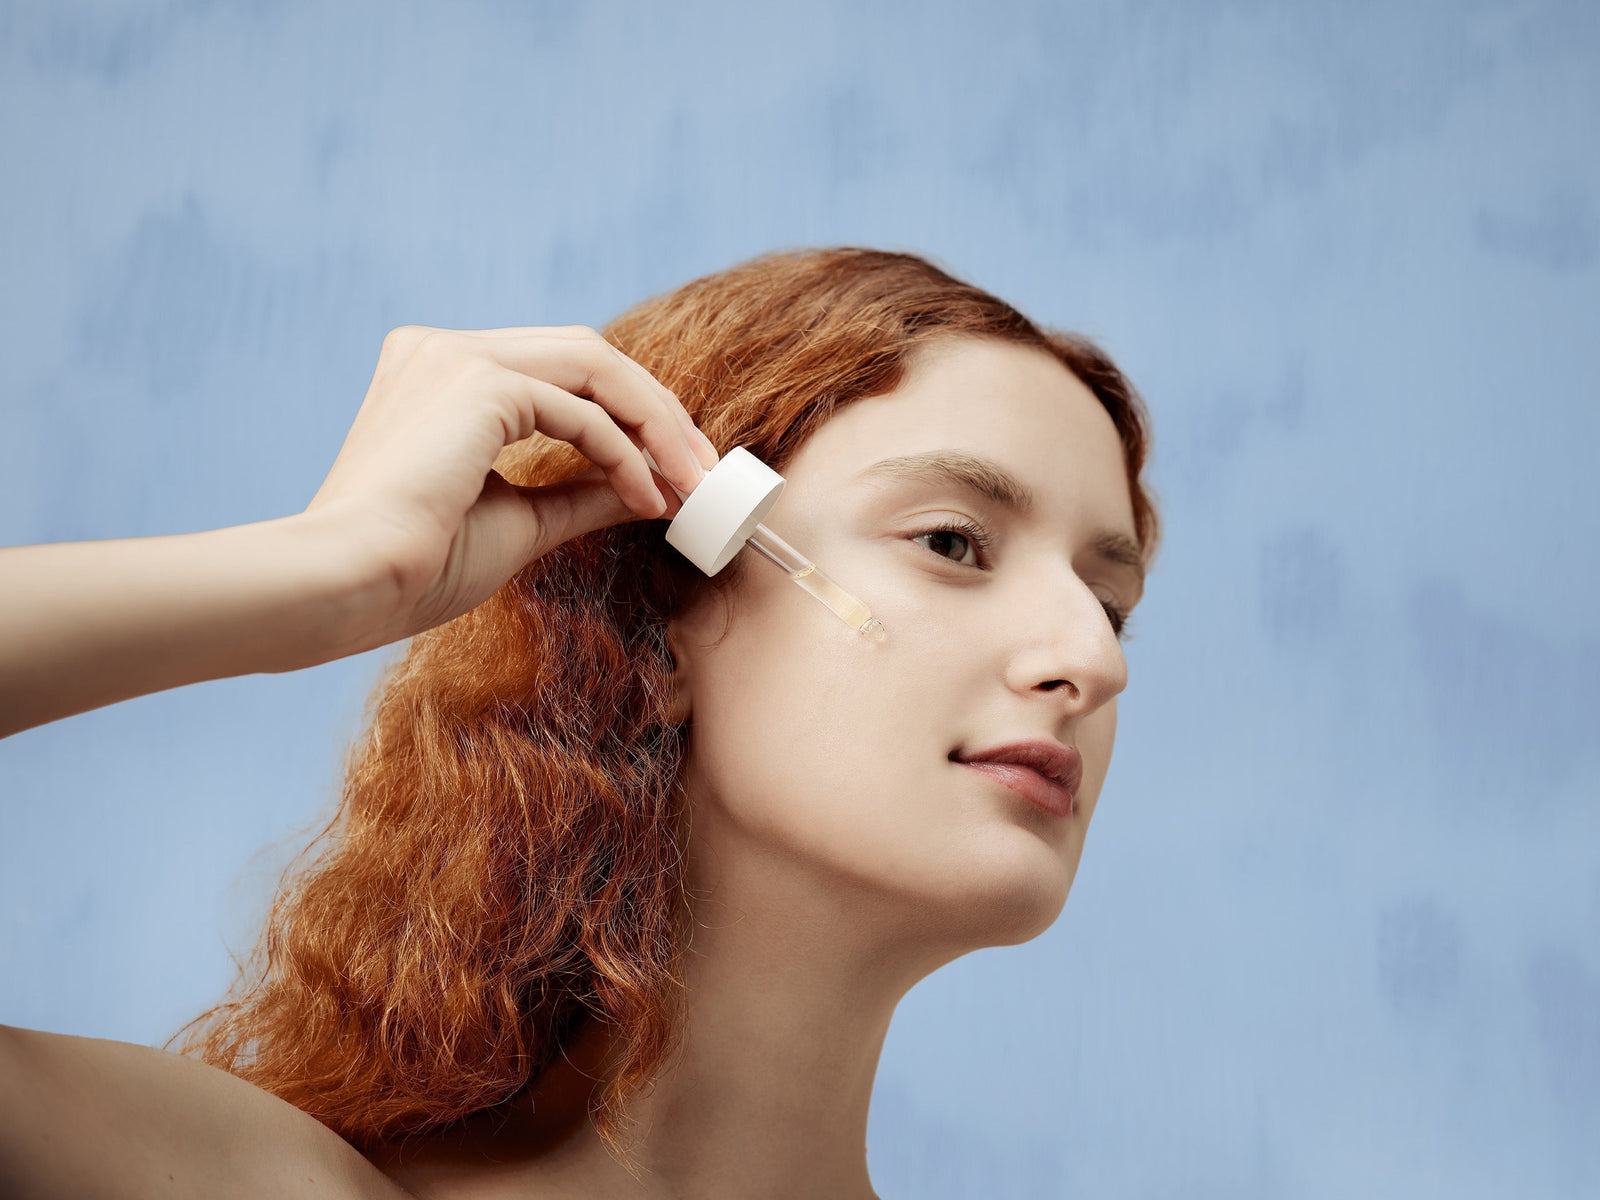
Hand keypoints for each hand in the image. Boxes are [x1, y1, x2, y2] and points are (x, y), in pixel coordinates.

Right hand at [304, 325, 717, 645]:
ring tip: (694, 482)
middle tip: (704, 469)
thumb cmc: (414, 567)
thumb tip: (645, 488)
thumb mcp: (519, 522)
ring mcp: (456, 357)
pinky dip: (625, 453)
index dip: (629, 413)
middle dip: (657, 410)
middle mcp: (442, 349)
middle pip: (587, 354)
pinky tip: (647, 497)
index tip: (676, 469)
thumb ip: (579, 494)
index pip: (559, 371)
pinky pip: (581, 411)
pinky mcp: (477, 383)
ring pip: (595, 365)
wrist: (348, 586)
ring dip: (657, 424)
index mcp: (439, 374)